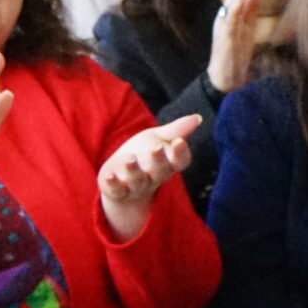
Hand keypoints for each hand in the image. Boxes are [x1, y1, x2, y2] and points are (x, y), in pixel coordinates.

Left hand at [98, 114, 202, 240]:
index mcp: (168, 164)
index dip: (180, 153)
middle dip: (158, 160)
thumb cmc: (144, 155)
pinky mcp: (117, 190)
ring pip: (137, 181)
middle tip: (156, 148)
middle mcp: (154, 176)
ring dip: (134, 171)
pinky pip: (116, 189)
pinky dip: (112, 183)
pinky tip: (109, 176)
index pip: (179, 161)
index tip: (179, 142)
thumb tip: (198, 117)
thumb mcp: (159, 139)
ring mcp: (135, 186)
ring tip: (129, 160)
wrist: (123, 180)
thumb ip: (176, 130)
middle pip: (159, 171)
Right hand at [205, 0, 267, 94]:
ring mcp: (223, 25)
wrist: (225, 77)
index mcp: (230, 15)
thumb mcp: (248, 30)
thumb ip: (251, 12)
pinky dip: (239, 4)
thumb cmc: (236, 55)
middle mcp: (224, 16)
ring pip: (233, 0)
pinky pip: (231, 16)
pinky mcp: (224, 35)